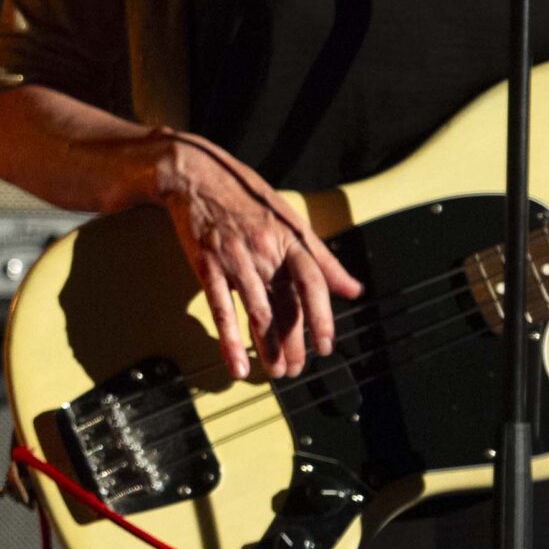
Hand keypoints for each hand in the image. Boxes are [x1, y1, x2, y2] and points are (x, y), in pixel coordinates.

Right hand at [149, 132, 361, 379]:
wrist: (195, 176)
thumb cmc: (244, 197)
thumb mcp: (290, 220)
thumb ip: (322, 258)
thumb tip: (352, 289)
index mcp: (289, 240)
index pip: (313, 284)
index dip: (321, 318)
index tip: (325, 345)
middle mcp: (265, 251)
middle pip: (286, 306)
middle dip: (294, 343)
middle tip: (297, 369)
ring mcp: (235, 259)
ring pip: (257, 313)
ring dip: (268, 348)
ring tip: (275, 371)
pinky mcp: (206, 265)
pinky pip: (221, 309)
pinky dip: (230, 340)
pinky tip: (236, 363)